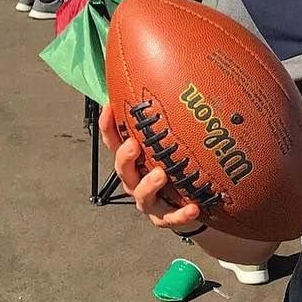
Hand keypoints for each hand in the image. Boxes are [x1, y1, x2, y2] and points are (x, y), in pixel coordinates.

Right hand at [98, 105, 201, 229]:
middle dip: (125, 157)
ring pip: (142, 194)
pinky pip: (170, 218)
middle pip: (123, 169)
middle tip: (133, 145)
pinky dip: (181, 215)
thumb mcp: (167, 146)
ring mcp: (148, 201)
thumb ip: (169, 123)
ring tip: (160, 175)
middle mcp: (134, 180)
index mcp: (133, 161)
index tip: (108, 106)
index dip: (108, 126)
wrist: (185, 205)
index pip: (114, 142)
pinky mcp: (163, 218)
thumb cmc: (173, 168)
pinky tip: (193, 208)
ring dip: (149, 184)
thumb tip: (186, 83)